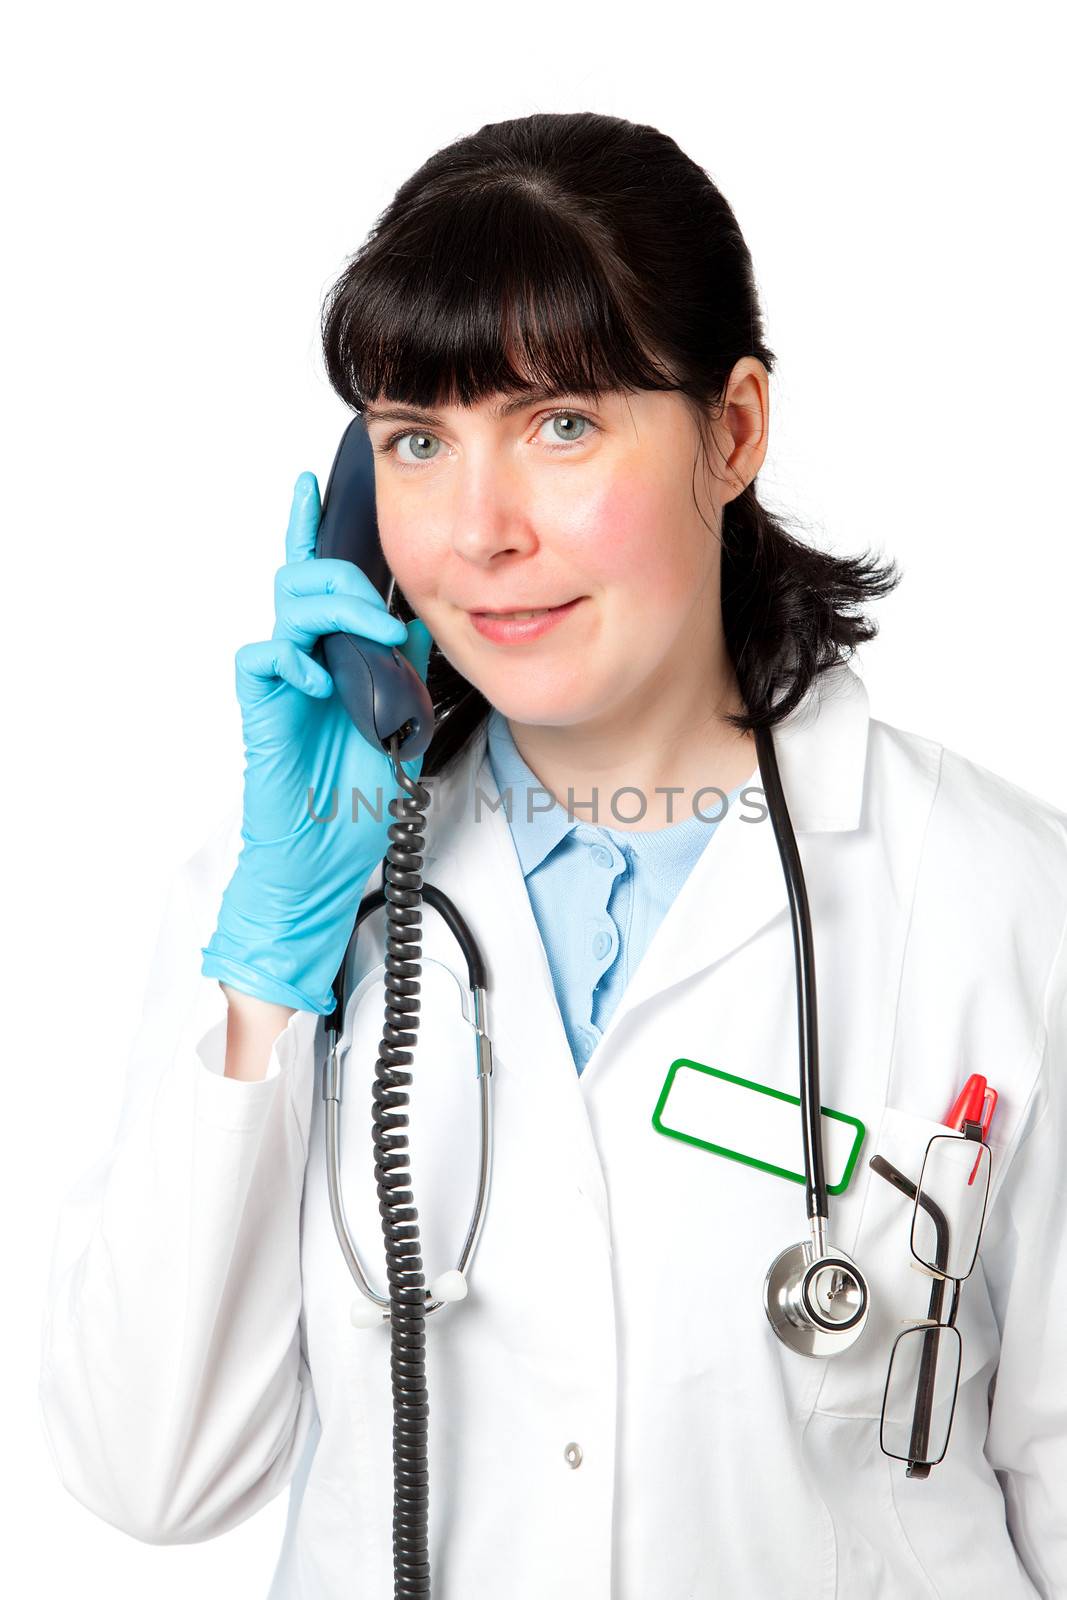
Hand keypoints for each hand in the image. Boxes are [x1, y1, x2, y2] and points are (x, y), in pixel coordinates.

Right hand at [201, 471, 432, 1012]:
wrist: (326, 857)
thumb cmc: (357, 796)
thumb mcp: (403, 717)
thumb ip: (404, 666)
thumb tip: (418, 621)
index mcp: (334, 652)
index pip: (322, 578)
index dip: (315, 529)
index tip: (318, 485)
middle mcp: (304, 657)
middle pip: (304, 579)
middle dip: (345, 574)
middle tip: (382, 604)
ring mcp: (282, 681)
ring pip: (287, 606)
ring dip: (334, 606)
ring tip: (367, 631)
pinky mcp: (262, 709)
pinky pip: (262, 659)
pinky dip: (293, 658)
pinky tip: (322, 680)